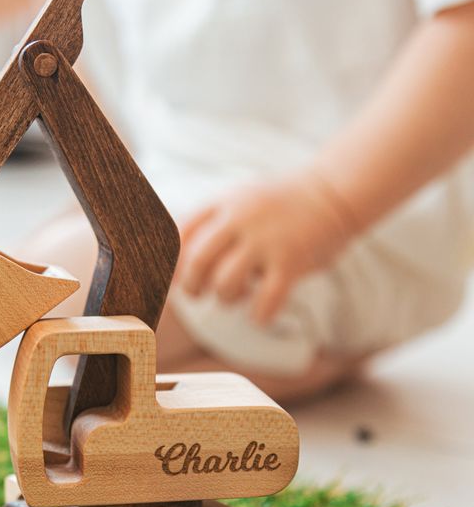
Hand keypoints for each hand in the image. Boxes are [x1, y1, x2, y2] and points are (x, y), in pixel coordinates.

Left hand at [178, 172, 355, 323]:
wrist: (334, 192)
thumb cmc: (279, 206)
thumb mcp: (240, 200)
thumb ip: (210, 222)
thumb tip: (175, 261)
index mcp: (224, 204)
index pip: (180, 234)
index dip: (172, 263)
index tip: (177, 277)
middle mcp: (241, 219)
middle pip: (197, 261)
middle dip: (192, 287)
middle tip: (198, 294)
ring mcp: (267, 240)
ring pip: (226, 283)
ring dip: (226, 299)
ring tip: (237, 295)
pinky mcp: (292, 260)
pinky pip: (266, 299)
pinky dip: (259, 315)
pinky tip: (260, 314)